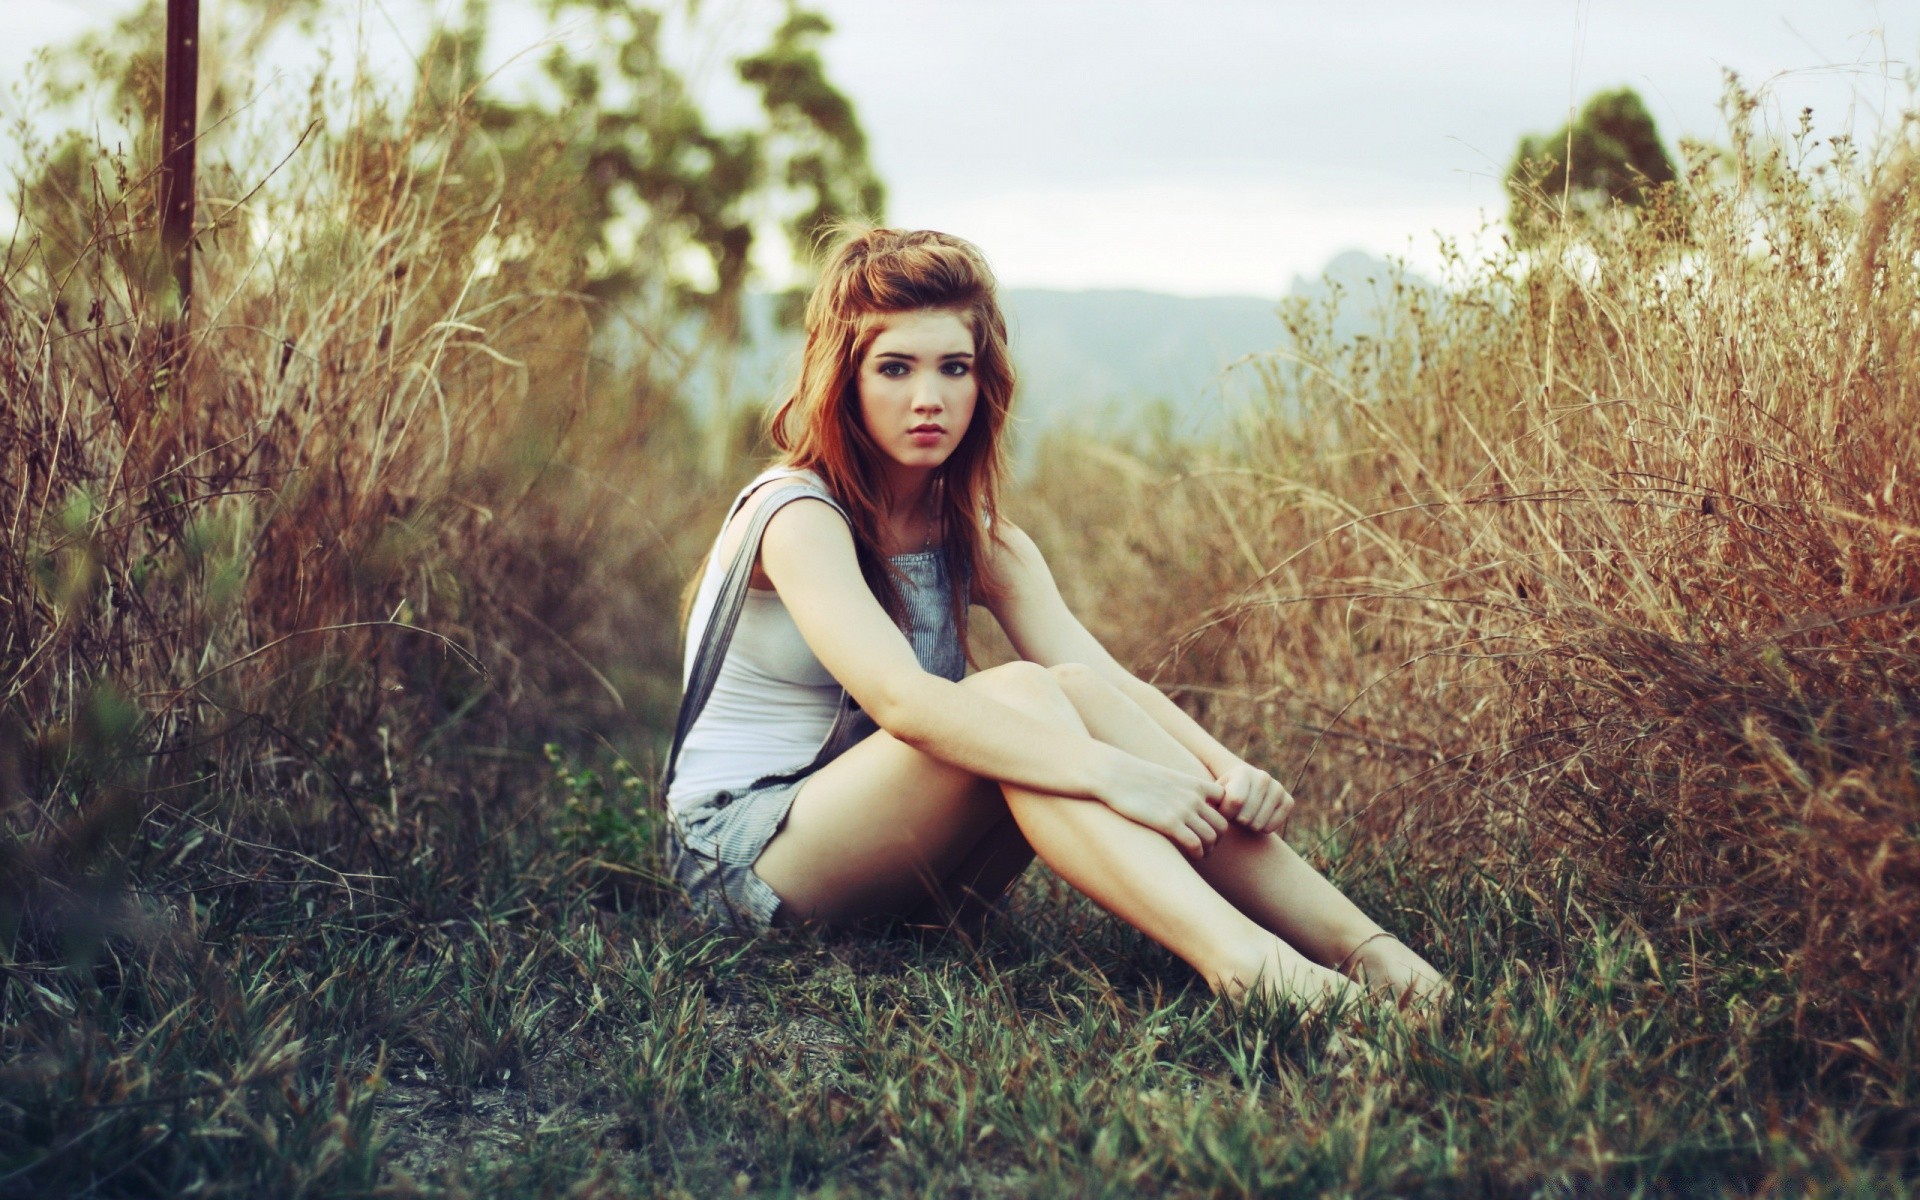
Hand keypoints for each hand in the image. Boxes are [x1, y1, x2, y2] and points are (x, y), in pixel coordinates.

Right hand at [1090, 749, 1227, 858]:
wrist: (1113, 774)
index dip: (1219, 815)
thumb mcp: (1164, 777)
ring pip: (1212, 837)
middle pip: (1222, 824)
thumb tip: (1180, 800)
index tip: (1207, 824)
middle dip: (1217, 838)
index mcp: (1194, 783)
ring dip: (1208, 849)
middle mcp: (1193, 797)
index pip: (1225, 801)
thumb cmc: (1133, 777)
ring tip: (1199, 854)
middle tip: (1205, 845)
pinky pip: (1195, 844)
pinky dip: (1197, 854)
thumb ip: (1179, 789)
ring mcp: (1182, 810)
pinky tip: (1190, 856)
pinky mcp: (1169, 823)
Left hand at [1214, 761, 1294, 834]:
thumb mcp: (1214, 795)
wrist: (1244, 793)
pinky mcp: (1288, 801)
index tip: (1221, 812)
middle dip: (1236, 822)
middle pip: (1246, 816)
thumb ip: (1209, 800)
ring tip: (1244, 818)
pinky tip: (1257, 822)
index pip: (1235, 801)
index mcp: (1243, 772)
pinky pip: (1273, 826)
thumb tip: (1209, 808)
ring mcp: (1278, 788)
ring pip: (1259, 823)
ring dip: (1248, 827)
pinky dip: (1263, 830)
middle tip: (1234, 816)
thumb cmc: (1224, 797)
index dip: (1226, 814)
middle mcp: (1263, 777)